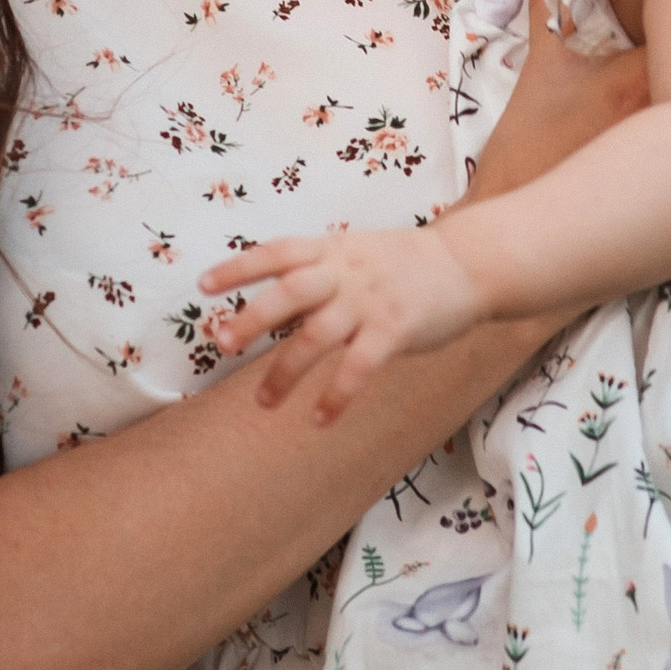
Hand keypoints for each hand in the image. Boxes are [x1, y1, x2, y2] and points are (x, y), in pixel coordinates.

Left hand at [199, 224, 483, 419]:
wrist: (468, 264)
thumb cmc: (403, 262)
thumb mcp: (355, 250)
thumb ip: (316, 268)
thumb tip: (267, 297)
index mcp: (331, 250)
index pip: (276, 252)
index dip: (238, 268)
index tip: (203, 286)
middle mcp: (345, 272)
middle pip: (289, 293)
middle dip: (252, 319)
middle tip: (220, 343)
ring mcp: (370, 301)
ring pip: (316, 336)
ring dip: (285, 372)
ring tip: (263, 403)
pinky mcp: (396, 330)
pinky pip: (358, 368)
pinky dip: (336, 396)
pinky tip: (319, 419)